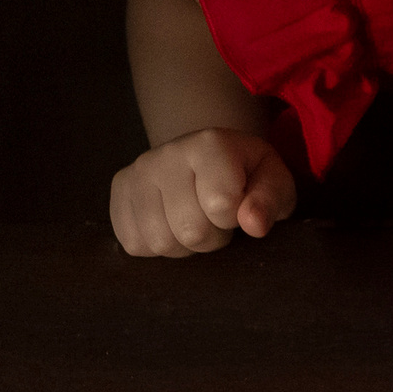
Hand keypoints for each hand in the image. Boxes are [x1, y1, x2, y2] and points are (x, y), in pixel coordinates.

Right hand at [109, 129, 297, 255]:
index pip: (221, 205)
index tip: (238, 205)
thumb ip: (270, 200)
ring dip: (184, 245)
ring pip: (160, 241)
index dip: (235, 218)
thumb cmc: (246, 174)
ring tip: (194, 222)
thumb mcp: (273, 181)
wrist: (206, 159)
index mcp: (209, 144)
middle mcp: (166, 153)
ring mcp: (137, 172)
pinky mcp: (119, 192)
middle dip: (211, 237)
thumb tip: (254, 224)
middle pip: (190, 230)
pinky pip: (135, 244)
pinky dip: (157, 247)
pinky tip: (171, 225)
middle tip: (217, 220)